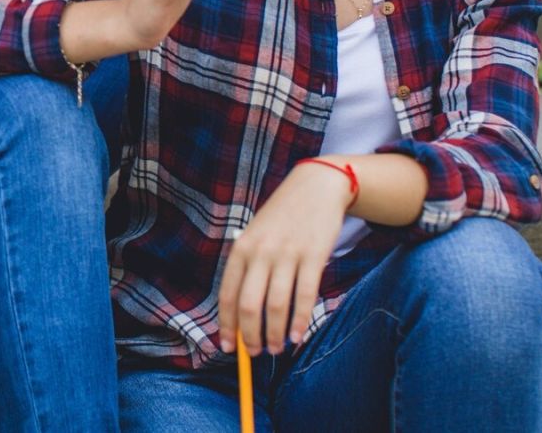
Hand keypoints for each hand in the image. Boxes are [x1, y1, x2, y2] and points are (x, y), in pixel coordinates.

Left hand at [216, 161, 354, 355]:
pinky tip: (297, 337)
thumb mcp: (256, 236)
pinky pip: (304, 297)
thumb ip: (249, 269)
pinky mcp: (313, 257)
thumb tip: (244, 314)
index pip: (228, 295)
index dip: (226, 325)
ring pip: (276, 306)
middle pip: (249, 305)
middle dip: (250, 335)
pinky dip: (299, 322)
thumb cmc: (282, 217)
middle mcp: (260, 252)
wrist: (314, 188)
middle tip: (256, 353)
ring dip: (275, 334)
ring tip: (276, 348)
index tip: (229, 347)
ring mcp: (286, 254)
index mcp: (241, 248)